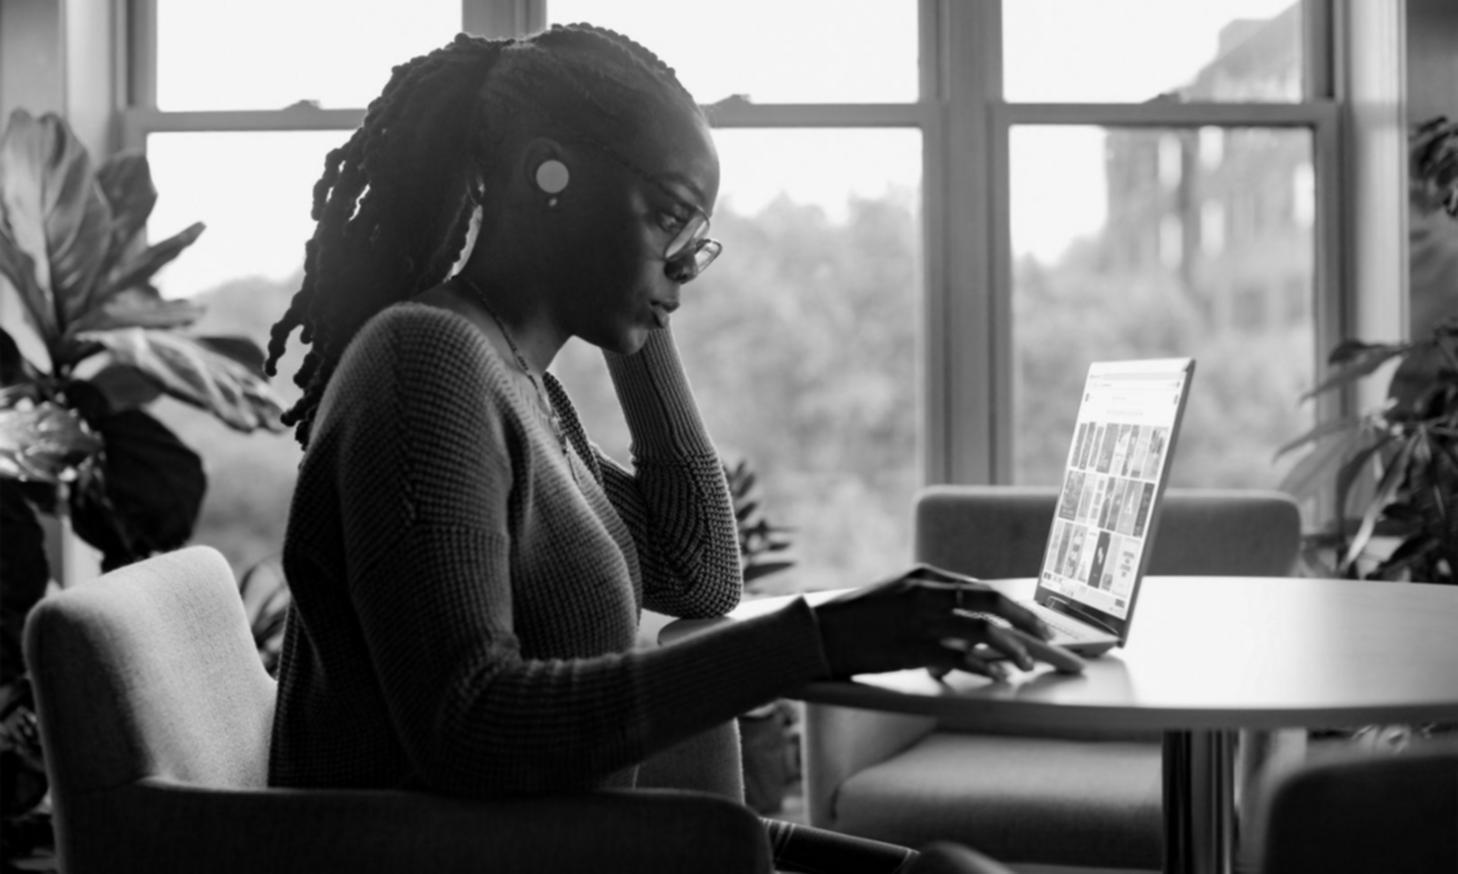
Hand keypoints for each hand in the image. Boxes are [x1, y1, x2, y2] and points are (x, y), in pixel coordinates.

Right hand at [812, 564, 1055, 680]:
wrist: (821, 632)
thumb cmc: (858, 618)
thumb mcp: (897, 596)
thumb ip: (931, 602)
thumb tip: (968, 623)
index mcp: (925, 576)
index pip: (980, 588)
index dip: (1013, 606)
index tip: (1035, 623)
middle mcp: (927, 593)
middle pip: (990, 601)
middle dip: (1025, 620)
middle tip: (1047, 639)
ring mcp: (921, 620)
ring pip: (982, 629)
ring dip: (1012, 647)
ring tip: (1027, 664)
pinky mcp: (913, 647)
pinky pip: (960, 657)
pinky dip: (986, 667)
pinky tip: (1001, 676)